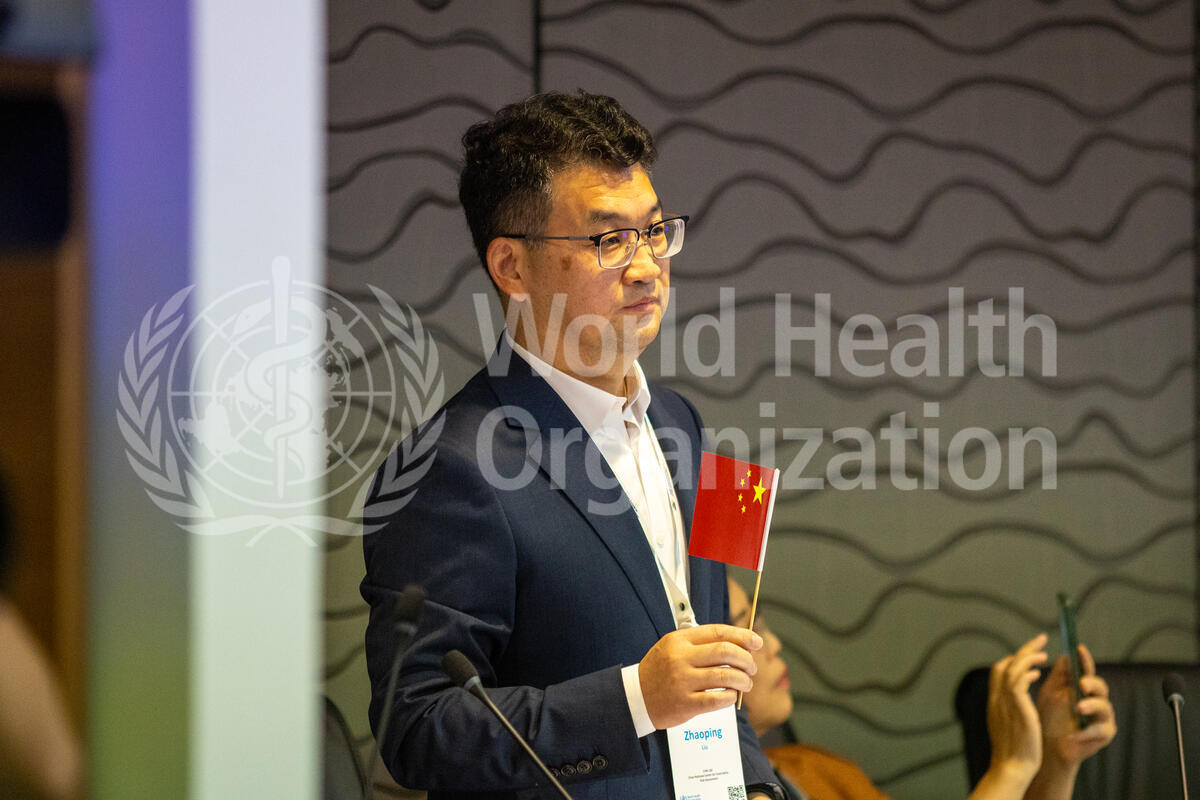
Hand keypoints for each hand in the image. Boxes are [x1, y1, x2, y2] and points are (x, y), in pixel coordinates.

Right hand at [639, 624, 762, 728]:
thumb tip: (738, 643)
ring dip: (743, 680)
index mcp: (679, 640)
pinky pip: (718, 699)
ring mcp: (682, 681)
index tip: (756, 641)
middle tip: (752, 667)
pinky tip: (731, 696)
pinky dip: (730, 697)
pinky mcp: (685, 704)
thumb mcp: (673, 647)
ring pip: (726, 676)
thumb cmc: (660, 671)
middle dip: (746, 659)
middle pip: (726, 652)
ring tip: (745, 683)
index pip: (718, 632)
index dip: (742, 636)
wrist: (635, 697)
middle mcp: (681, 658)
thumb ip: (701, 643)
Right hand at [984, 634, 1048, 790]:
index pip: (999, 670)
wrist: (1012, 767)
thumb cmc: (1014, 751)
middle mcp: (997, 698)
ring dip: (1028, 657)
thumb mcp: (1007, 724)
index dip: (1014, 659)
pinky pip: (1019, 681)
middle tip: (1040, 639)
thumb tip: (1014, 698)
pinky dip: (1028, 672)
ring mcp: (1005, 702)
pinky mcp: (1018, 708)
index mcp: (994, 701)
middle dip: (1023, 649)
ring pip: (1012, 668)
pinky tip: (1039, 672)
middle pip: (1004, 663)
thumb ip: (1009, 708)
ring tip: (1044, 653)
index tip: (1029, 655)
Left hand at [1036, 643, 1116, 768]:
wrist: (1048, 745)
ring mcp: (1102, 717)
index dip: (1085, 659)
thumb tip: (1066, 654)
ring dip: (1091, 705)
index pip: (1086, 670)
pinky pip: (1100, 730)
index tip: (1079, 648)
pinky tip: (1075, 734)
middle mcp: (1096, 699)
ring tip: (1079, 708)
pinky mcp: (1104, 734)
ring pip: (1104, 706)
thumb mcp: (1051, 692)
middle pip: (1101, 686)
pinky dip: (1087, 731)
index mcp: (1083, 688)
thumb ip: (1059, 676)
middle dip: (1092, 683)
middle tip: (1082, 684)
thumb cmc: (1049, 716)